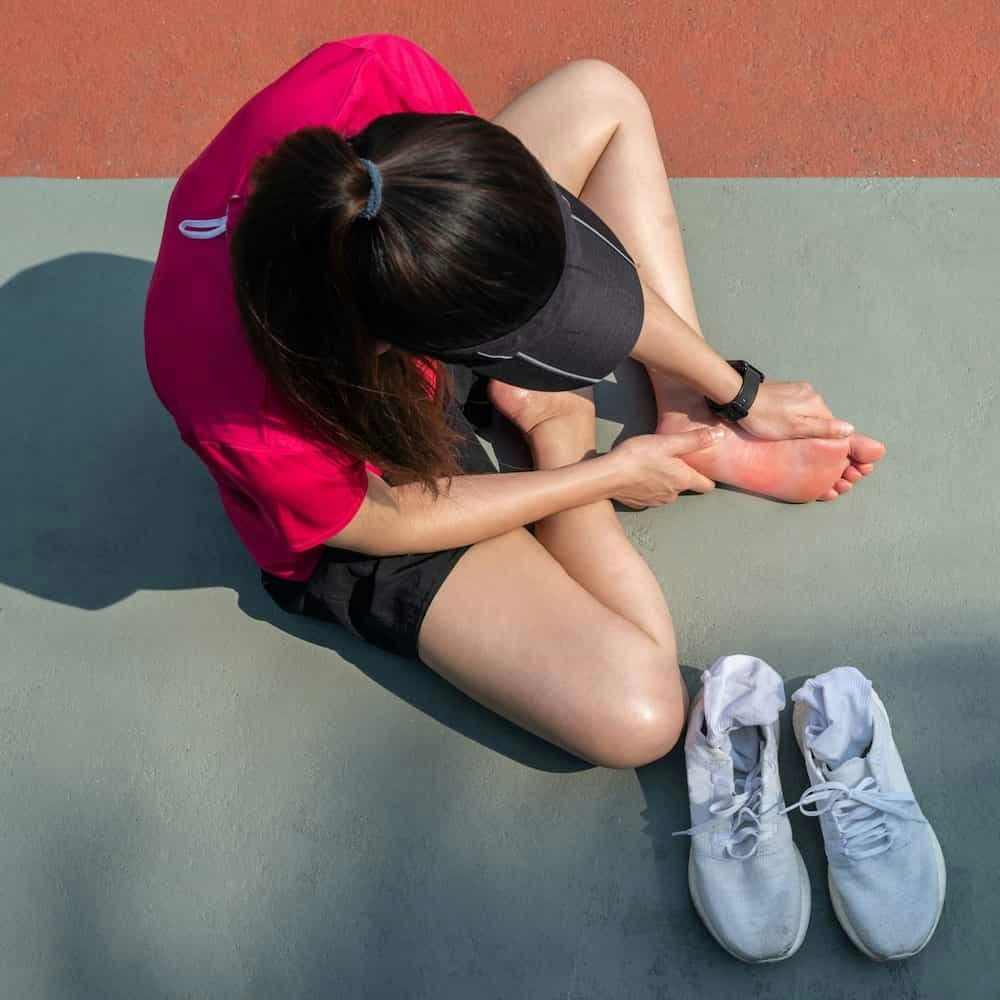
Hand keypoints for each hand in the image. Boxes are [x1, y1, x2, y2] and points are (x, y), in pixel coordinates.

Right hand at [609, 428, 720, 507]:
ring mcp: (656, 501)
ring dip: (665, 480)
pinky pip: (651, 495)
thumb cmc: (637, 457)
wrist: (607, 476)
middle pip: (686, 486)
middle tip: (673, 459)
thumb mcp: (668, 442)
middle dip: (682, 475)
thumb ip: (694, 439)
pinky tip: (640, 475)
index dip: (709, 477)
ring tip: (654, 465)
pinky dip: (649, 486)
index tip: (705, 467)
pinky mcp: (641, 503)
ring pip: (668, 491)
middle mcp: (673, 495)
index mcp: (683, 480)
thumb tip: (720, 435)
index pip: (707, 486)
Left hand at [737, 381, 853, 440]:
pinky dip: (789, 414)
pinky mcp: (784, 388)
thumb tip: (849, 429)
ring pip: (805, 411)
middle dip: (809, 429)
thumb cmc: (764, 418)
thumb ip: (822, 429)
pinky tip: (776, 420)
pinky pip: (793, 405)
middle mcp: (810, 392)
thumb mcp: (795, 428)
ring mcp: (796, 388)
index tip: (809, 447)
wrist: (739, 398)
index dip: (821, 438)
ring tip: (781, 430)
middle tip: (792, 440)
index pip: (830, 425)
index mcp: (816, 403)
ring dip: (798, 422)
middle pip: (818, 417)